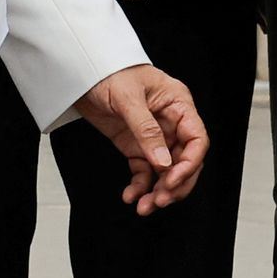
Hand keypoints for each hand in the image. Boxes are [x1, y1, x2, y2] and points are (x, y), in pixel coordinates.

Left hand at [74, 64, 209, 213]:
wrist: (80, 71)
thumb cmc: (108, 71)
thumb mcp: (128, 99)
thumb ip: (146, 131)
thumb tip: (162, 162)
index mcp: (178, 105)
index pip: (196, 139)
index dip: (190, 163)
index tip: (173, 180)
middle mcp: (170, 123)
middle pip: (184, 160)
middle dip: (175, 183)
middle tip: (160, 200)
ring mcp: (153, 136)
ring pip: (165, 171)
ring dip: (158, 190)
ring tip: (145, 206)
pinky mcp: (135, 146)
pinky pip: (144, 171)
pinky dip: (140, 186)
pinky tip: (131, 195)